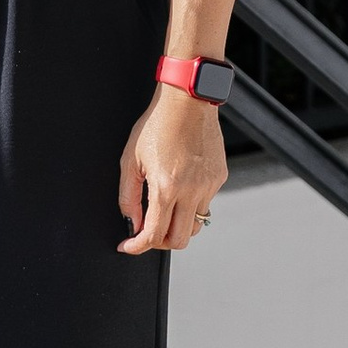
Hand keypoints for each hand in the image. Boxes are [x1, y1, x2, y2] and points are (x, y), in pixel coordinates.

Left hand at [116, 87, 225, 255]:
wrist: (187, 101)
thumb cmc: (156, 125)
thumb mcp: (131, 160)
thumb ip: (128, 197)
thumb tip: (132, 224)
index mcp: (166, 187)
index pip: (153, 234)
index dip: (138, 246)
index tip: (128, 246)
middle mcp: (191, 190)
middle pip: (179, 240)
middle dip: (159, 242)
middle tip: (147, 232)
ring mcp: (209, 185)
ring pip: (195, 225)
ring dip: (178, 225)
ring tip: (164, 211)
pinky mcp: (219, 177)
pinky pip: (205, 203)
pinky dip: (191, 205)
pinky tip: (181, 186)